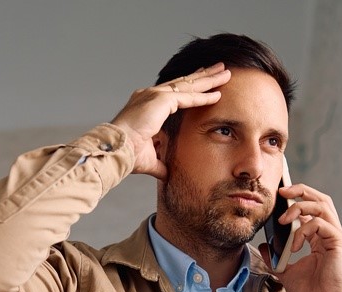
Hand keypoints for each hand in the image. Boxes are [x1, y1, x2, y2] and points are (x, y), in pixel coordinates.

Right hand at [110, 63, 229, 179]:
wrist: (117, 150)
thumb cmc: (128, 155)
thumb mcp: (150, 158)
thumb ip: (161, 163)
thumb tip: (168, 173)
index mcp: (146, 105)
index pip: (174, 92)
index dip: (190, 88)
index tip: (204, 83)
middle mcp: (150, 95)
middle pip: (183, 82)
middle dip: (202, 76)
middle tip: (219, 69)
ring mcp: (154, 95)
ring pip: (188, 84)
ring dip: (208, 79)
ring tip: (224, 72)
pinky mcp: (161, 100)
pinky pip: (188, 96)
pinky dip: (204, 96)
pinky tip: (218, 94)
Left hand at [257, 183, 341, 291]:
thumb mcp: (286, 272)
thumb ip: (275, 258)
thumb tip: (263, 246)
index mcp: (320, 237)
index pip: (312, 208)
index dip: (297, 198)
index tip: (279, 196)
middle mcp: (331, 233)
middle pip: (321, 199)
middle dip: (301, 191)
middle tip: (282, 192)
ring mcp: (337, 237)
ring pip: (322, 206)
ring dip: (300, 207)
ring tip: (284, 220)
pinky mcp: (339, 243)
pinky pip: (321, 224)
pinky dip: (304, 230)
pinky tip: (294, 245)